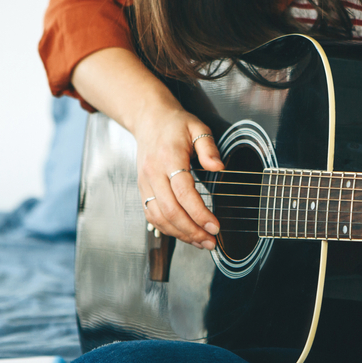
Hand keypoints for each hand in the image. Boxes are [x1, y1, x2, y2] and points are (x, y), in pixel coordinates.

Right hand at [135, 104, 224, 249]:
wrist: (149, 120)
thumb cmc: (176, 125)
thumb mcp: (198, 127)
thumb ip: (209, 148)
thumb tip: (219, 167)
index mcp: (168, 158)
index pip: (184, 192)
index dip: (199, 213)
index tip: (215, 226)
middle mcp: (153, 173)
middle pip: (170, 210)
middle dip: (191, 230)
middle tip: (211, 241)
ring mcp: (145, 183)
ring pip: (159, 217)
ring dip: (180, 234)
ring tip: (201, 242)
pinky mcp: (142, 189)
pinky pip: (151, 215)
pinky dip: (167, 229)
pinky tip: (184, 234)